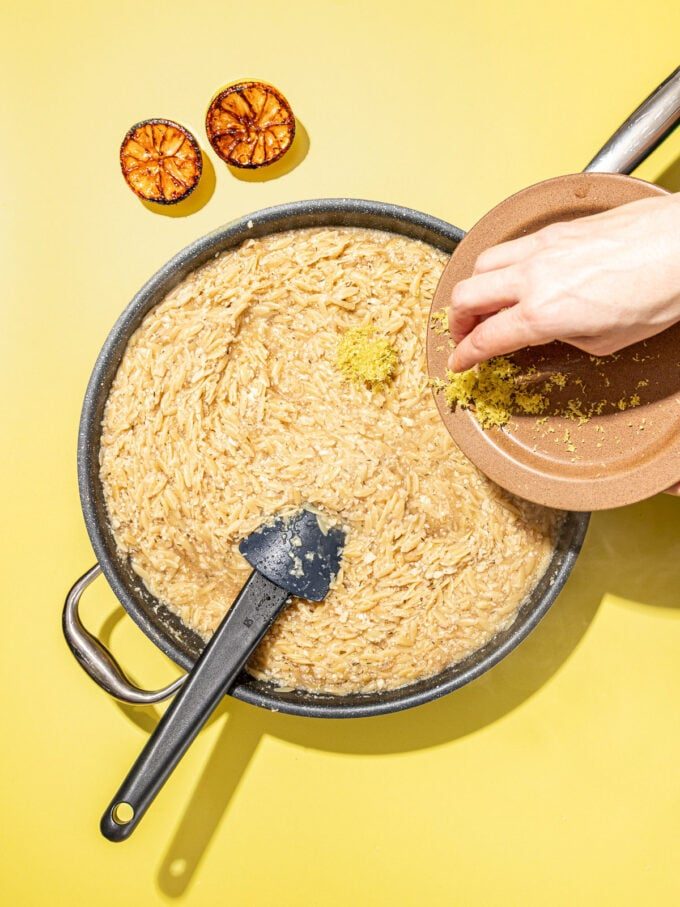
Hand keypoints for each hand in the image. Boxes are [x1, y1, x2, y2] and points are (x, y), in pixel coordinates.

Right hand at [447, 193, 679, 372]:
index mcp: (542, 314)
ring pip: (482, 264)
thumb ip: (565, 339)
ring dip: (474, 288)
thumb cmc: (658, 292)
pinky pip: (510, 247)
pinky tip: (515, 276)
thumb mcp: (607, 341)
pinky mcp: (557, 229)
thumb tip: (551, 334)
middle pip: (466, 296)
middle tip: (465, 335)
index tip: (459, 363)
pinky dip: (500, 265)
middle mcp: (533, 277)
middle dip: (457, 321)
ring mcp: (542, 247)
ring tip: (484, 303)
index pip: (485, 339)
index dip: (465, 356)